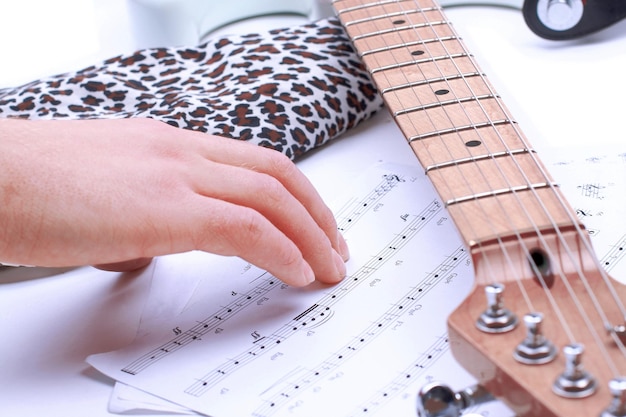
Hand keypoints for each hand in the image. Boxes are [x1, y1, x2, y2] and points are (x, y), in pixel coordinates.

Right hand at [0, 117, 348, 285]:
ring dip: (311, 235)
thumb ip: (140, 210)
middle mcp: (180, 151)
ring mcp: (175, 174)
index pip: (253, 161)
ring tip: (329, 267)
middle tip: (335, 247)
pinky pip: (245, 228)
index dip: (293, 193)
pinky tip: (298, 273)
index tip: (310, 223)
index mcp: (169, 144)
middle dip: (316, 213)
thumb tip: (153, 243)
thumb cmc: (31, 184)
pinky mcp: (164, 208)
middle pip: (276, 174)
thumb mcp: (104, 188)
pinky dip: (281, 251)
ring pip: (272, 197)